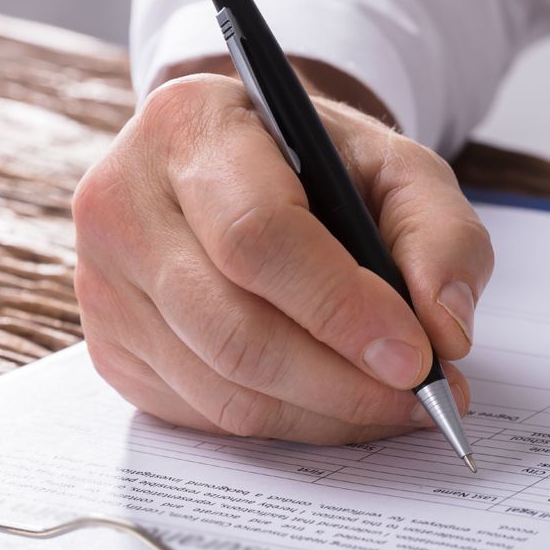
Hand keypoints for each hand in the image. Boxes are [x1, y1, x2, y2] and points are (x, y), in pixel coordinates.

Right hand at [71, 68, 492, 442]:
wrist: (247, 168)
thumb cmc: (323, 166)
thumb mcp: (400, 168)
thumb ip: (442, 237)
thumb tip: (446, 333)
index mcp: (190, 126)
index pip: (256, 236)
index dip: (341, 308)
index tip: (415, 356)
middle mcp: (123, 202)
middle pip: (234, 329)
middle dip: (343, 382)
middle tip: (423, 399)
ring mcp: (104, 282)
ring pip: (222, 388)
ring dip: (326, 415)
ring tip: (397, 406)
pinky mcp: (110, 348)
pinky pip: (205, 416)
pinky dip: (288, 423)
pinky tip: (339, 404)